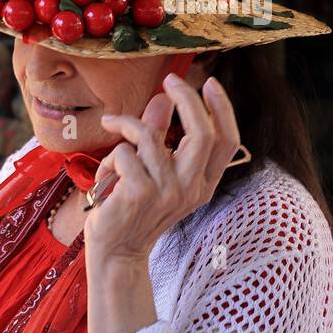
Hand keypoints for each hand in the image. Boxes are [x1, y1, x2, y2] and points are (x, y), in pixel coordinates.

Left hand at [83, 74, 240, 262]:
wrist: (115, 251)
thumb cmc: (131, 209)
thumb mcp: (151, 170)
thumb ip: (159, 135)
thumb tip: (163, 98)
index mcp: (202, 184)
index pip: (227, 141)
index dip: (222, 109)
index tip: (207, 83)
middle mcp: (192, 188)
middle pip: (202, 132)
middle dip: (186, 98)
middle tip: (168, 80)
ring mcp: (168, 192)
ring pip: (149, 137)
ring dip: (125, 128)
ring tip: (112, 135)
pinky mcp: (141, 193)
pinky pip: (124, 153)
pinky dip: (109, 159)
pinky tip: (105, 180)